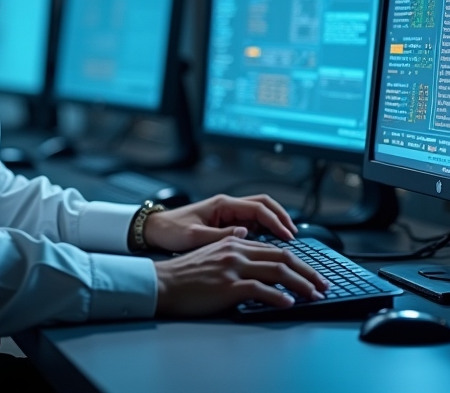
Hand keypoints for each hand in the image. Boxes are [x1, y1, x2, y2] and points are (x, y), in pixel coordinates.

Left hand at [143, 193, 297, 252]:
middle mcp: (227, 205)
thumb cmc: (172, 231)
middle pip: (264, 205)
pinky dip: (264, 230)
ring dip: (275, 222)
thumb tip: (246, 234)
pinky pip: (252, 222)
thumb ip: (220, 235)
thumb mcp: (195, 236)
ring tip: (287, 239)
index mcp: (222, 205)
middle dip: (281, 217)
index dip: (276, 221)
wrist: (156, 230)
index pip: (258, 208)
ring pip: (260, 213)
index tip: (287, 236)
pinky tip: (270, 243)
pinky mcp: (226, 222)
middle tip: (294, 235)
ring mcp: (228, 213)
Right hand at [153, 236, 329, 315]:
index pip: (275, 249)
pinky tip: (289, 303)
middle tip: (322, 285)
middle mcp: (237, 251)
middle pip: (283, 258)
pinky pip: (261, 290)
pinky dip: (279, 297)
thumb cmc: (186, 275)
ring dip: (301, 285)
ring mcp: (233, 268)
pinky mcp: (228, 286)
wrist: (162, 284)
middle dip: (308, 273)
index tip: (311, 274)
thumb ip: (236, 256)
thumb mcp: (213, 256)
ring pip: (277, 272)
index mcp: (235, 242)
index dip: (298, 262)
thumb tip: (259, 265)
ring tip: (314, 295)